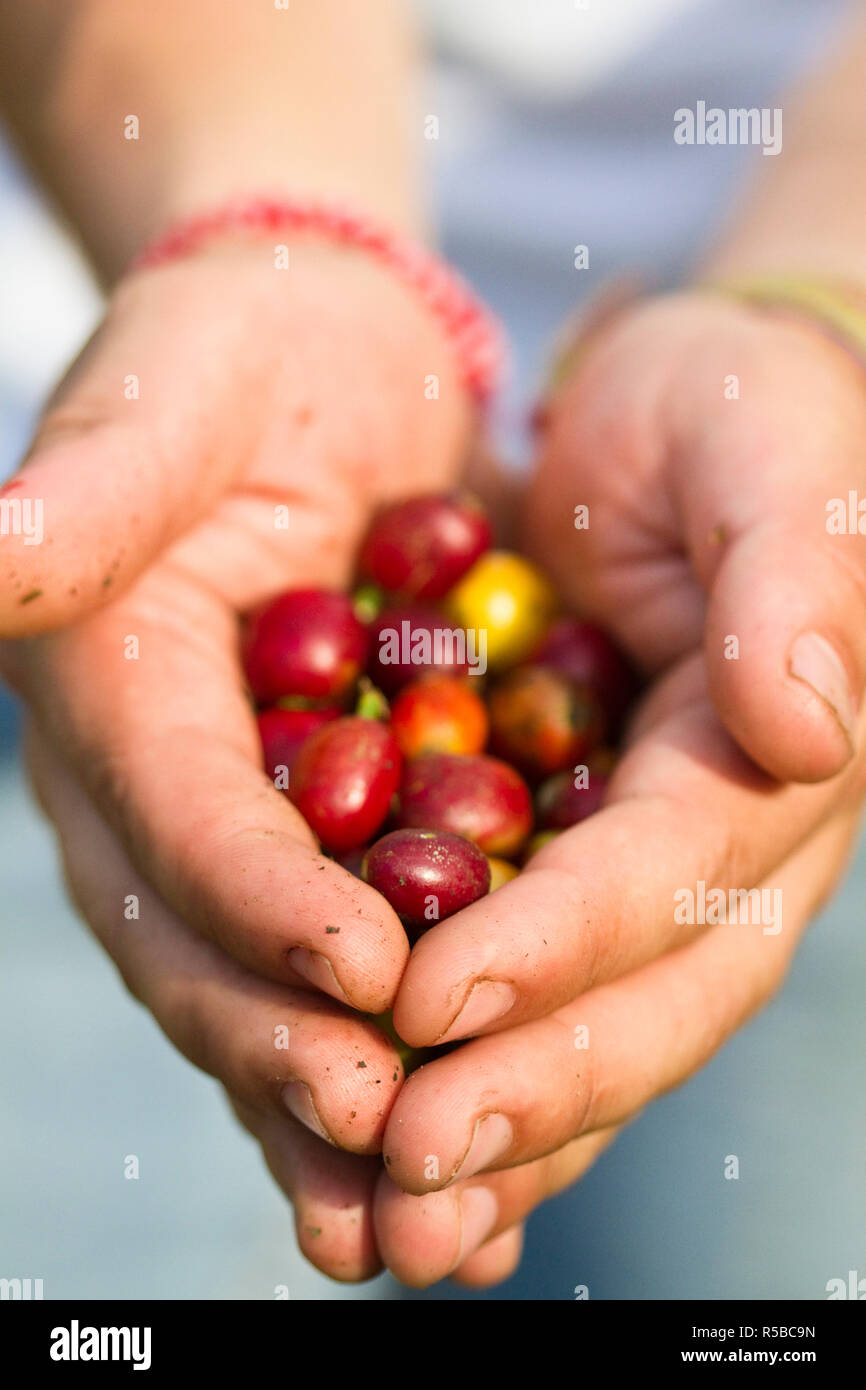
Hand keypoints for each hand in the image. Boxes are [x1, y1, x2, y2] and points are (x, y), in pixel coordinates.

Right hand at [0, 238, 470, 1280]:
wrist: (314, 352)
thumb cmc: (235, 354)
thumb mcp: (170, 399)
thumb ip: (89, 489)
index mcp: (111, 691)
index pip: (176, 817)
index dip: (258, 901)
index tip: (361, 976)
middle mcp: (161, 781)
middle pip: (210, 940)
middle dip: (292, 1044)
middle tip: (391, 1134)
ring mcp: (240, 817)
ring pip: (276, 982)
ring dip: (338, 1102)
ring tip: (422, 1214)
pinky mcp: (326, 824)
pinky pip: (359, 950)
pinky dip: (409, 1046)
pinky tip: (477, 1139)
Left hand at [372, 291, 865, 1286]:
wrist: (683, 414)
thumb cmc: (736, 414)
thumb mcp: (772, 459)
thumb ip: (799, 587)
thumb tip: (809, 729)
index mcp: (781, 759)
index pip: (670, 877)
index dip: (558, 945)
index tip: (429, 1001)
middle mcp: (730, 845)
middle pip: (643, 996)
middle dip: (528, 1089)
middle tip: (404, 1180)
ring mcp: (657, 871)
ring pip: (591, 1026)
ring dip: (500, 1133)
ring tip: (389, 1221)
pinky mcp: (582, 863)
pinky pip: (535, 989)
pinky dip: (479, 1075)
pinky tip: (393, 1158)